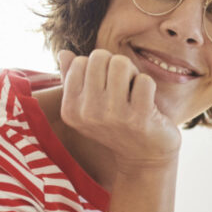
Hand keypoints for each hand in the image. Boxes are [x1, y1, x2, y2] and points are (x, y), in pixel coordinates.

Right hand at [57, 49, 180, 171]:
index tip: (105, 87)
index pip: (80, 62)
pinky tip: (147, 105)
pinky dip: (148, 86)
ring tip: (133, 93)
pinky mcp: (139, 118)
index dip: (98, 68)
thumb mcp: (89, 106)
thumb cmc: (116, 124)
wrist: (144, 158)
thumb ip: (73, 78)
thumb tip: (63, 52)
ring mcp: (113, 116)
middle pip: (100, 57)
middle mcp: (88, 113)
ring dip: (132, 74)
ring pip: (121, 63)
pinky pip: (144, 80)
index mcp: (70, 109)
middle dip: (115, 66)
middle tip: (122, 88)